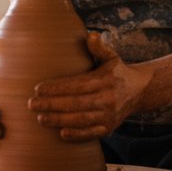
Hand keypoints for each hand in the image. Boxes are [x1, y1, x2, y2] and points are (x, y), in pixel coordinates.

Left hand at [28, 32, 144, 141]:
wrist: (139, 91)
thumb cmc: (117, 72)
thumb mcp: (111, 57)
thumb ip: (99, 48)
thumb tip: (91, 35)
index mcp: (105, 80)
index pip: (77, 85)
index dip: (58, 88)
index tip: (38, 88)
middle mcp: (108, 99)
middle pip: (76, 104)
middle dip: (52, 105)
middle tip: (31, 104)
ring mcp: (109, 116)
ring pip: (81, 120)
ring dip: (59, 120)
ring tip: (40, 118)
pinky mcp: (109, 128)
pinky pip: (91, 133)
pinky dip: (77, 135)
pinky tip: (61, 133)